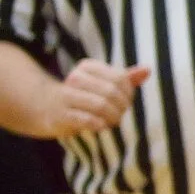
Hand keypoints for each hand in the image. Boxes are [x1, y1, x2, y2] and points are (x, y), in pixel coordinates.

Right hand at [31, 60, 149, 139]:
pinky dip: (99, 124)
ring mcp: (65, 96)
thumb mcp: (103, 83)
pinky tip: (101, 126)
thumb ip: (125, 78)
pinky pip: (86, 120)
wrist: (47, 108)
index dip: (128, 92)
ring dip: (112, 117)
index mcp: (88, 67)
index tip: (126, 101)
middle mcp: (74, 78)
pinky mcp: (60, 115)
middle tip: (121, 114)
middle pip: (111, 92)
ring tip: (113, 121)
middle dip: (122, 106)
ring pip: (100, 105)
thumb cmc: (83, 95)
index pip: (120, 78)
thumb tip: (147, 70)